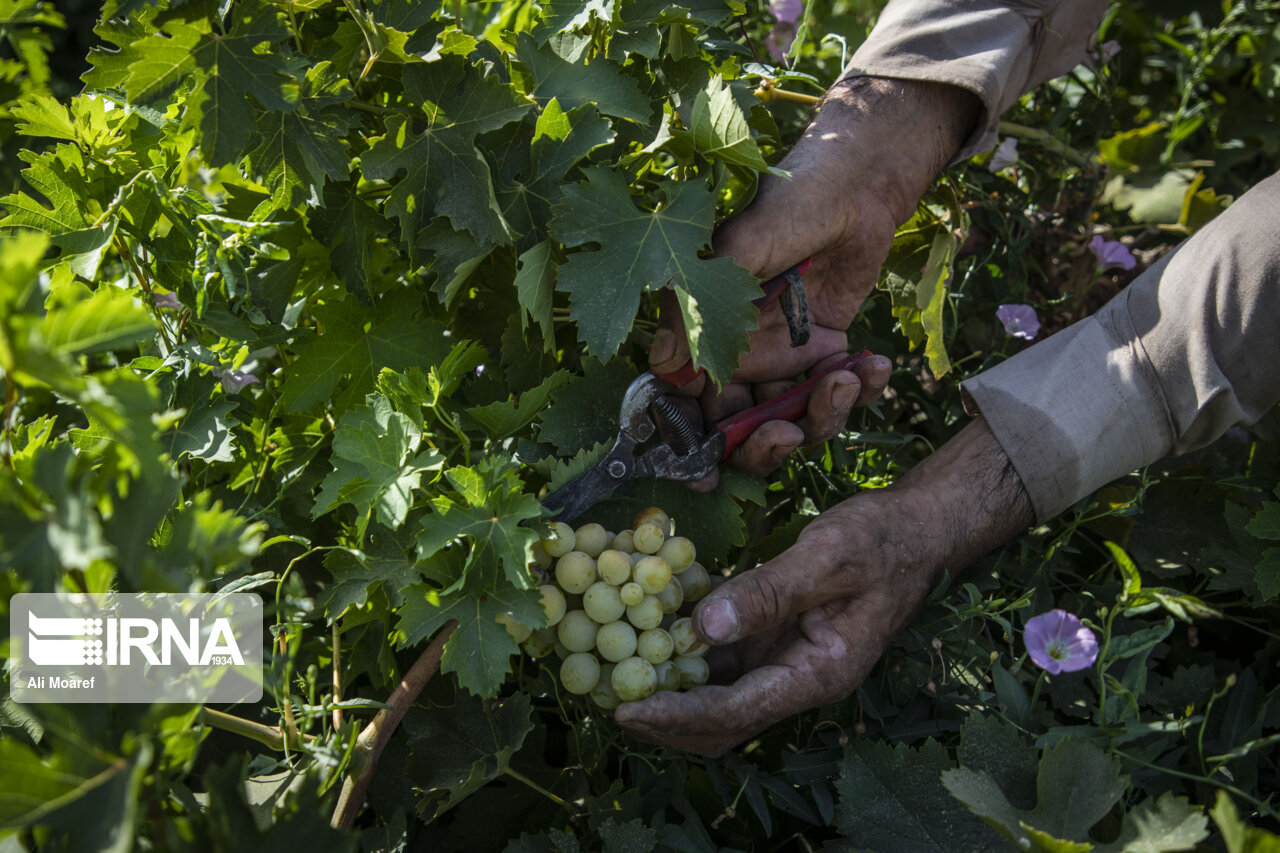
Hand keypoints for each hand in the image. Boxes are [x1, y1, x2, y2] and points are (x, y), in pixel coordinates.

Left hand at [614, 417, 1032, 755]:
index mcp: (818, 675)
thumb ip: (770, 591)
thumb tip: (702, 628)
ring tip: (609, 672)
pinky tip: (645, 626)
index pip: (736, 712)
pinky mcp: (771, 635)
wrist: (916, 528)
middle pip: (719, 720)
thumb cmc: (884, 540)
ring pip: (714, 693)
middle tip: (602, 697)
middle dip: (662, 717)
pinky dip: (682, 649)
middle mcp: (796, 678)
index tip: (625, 709)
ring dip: (665, 687)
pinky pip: (719, 656)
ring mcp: (783, 659)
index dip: (676, 715)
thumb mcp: (829, 556)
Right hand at [650, 77, 980, 488]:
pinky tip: (873, 366)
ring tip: (847, 377)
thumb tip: (663, 364)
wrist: (860, 184)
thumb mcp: (738, 247)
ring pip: (793, 420)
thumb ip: (698, 304)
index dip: (694, 442)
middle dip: (765, 443)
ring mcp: (785, 357)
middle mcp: (740, 353)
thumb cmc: (790, 202)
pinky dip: (859, 392)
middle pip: (741, 428)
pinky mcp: (827, 354)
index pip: (689, 402)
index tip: (707, 472)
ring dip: (821, 415)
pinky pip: (838, 395)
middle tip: (787, 433)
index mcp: (704, 331)